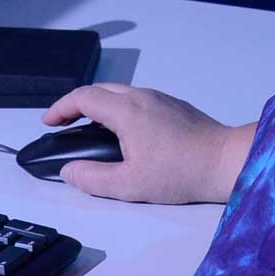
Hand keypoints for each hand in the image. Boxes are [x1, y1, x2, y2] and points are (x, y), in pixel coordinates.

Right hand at [41, 84, 255, 204]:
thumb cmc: (182, 172)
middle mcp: (142, 97)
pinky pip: (137, 99)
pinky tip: (124, 132)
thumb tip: (70, 172)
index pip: (82, 98)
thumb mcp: (130, 184)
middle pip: (99, 90)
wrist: (226, 161)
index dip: (60, 108)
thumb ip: (93, 178)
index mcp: (126, 111)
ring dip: (98, 105)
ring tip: (90, 129)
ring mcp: (160, 99)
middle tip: (64, 123)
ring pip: (119, 93)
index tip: (48, 122)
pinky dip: (119, 108)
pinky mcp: (174, 106)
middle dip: (76, 104)